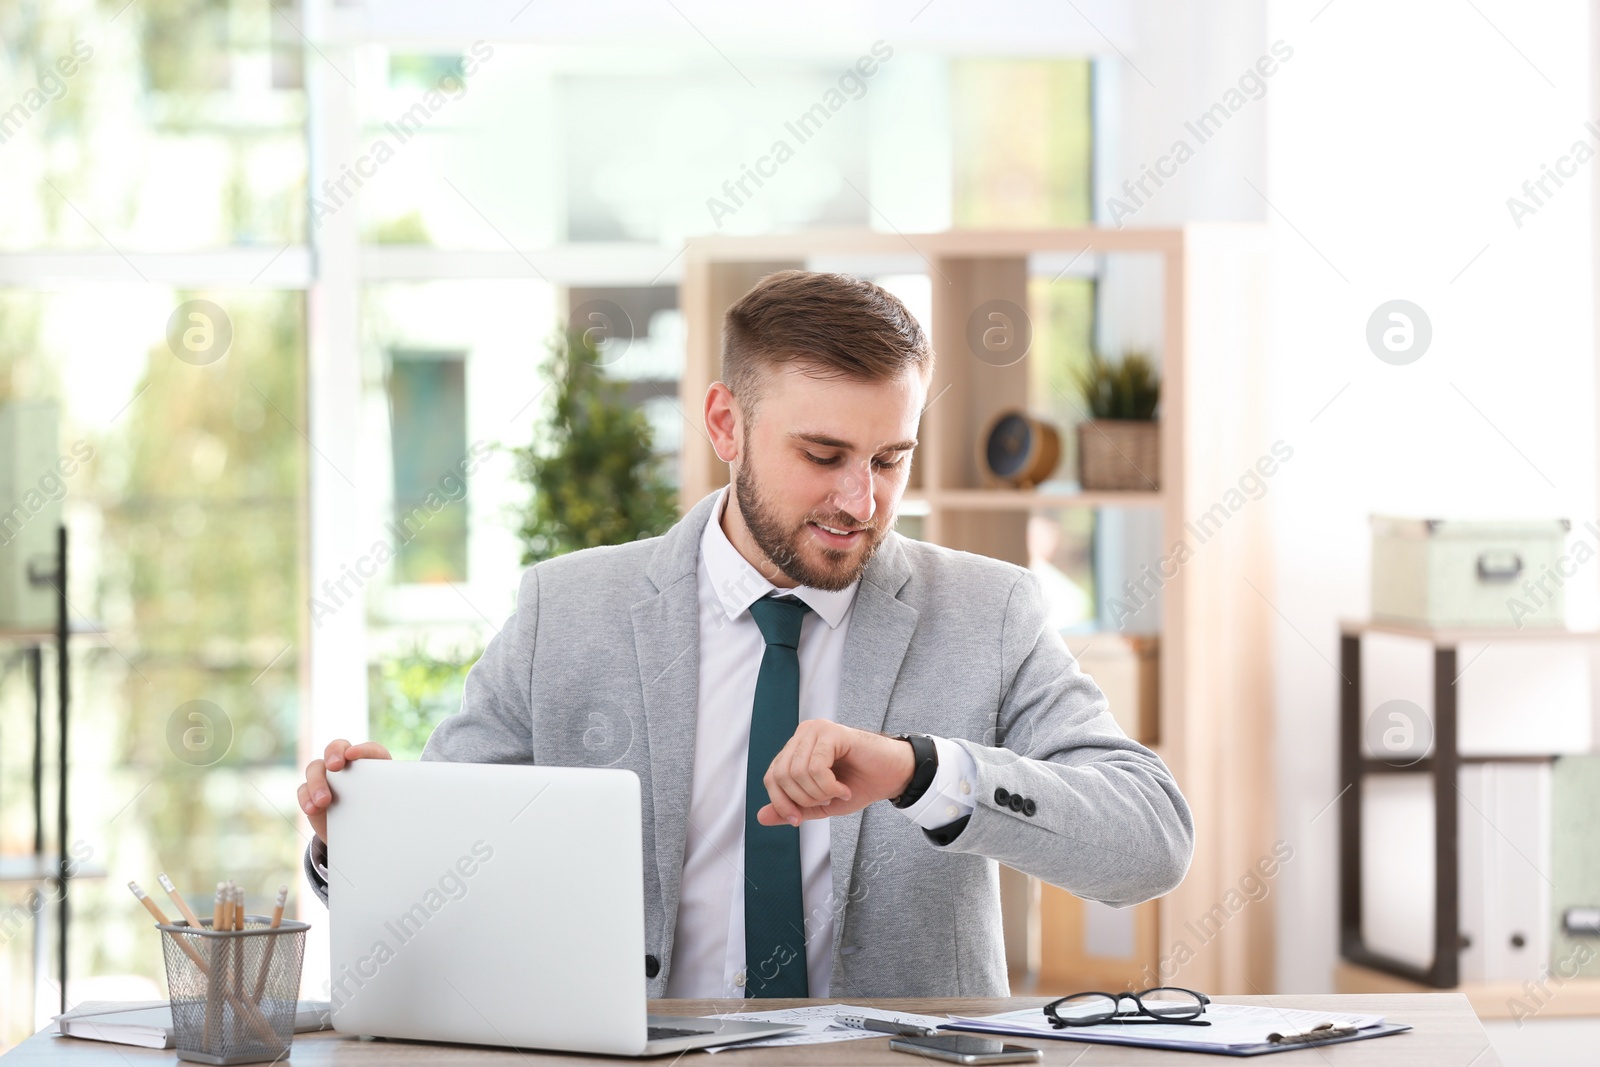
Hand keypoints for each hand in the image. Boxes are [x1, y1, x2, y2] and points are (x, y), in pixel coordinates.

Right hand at [298, 739, 390, 843]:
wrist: (360, 833)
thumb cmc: (380, 813)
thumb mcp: (389, 806)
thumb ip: (393, 800)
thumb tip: (405, 808)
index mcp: (373, 762)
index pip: (370, 750)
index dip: (362, 750)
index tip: (353, 756)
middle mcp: (347, 763)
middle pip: (336, 748)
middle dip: (334, 753)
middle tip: (336, 766)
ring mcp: (327, 776)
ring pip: (315, 768)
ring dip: (317, 782)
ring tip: (324, 801)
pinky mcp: (311, 792)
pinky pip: (303, 790)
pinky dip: (306, 798)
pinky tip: (312, 809)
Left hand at [756, 720, 915, 826]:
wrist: (891, 777)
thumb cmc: (857, 786)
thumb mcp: (819, 804)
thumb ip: (792, 808)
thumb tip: (760, 817)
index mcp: (795, 749)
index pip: (771, 778)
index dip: (781, 803)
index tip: (798, 820)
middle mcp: (802, 734)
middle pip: (782, 776)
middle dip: (804, 799)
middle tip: (827, 800)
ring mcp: (816, 730)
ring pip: (797, 772)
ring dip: (819, 793)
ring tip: (837, 793)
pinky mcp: (832, 732)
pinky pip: (816, 767)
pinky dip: (829, 787)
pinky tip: (844, 789)